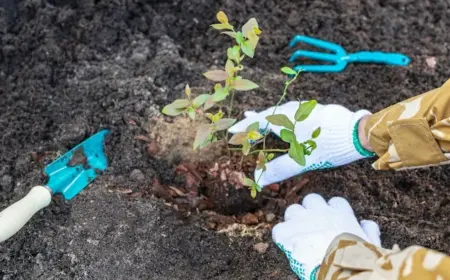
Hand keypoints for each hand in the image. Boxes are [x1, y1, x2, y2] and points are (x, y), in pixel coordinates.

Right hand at [228, 101, 372, 186]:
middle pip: (269, 114)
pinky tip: (290, 121)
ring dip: (271, 116)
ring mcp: (308, 109)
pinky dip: (285, 116)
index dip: (244, 127)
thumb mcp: (302, 161)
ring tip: (263, 120)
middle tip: (244, 121)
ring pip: (283, 111)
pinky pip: (295, 112)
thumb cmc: (328, 146)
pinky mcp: (319, 110)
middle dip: (256, 119)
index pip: (259, 122)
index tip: (232, 130)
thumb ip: (279, 170)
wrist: (359, 133)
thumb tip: (258, 181)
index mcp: (287, 120)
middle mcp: (295, 110)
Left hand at [272, 193, 380, 279]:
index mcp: (341, 213)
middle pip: (311, 200)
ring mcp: (302, 220)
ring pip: (293, 210)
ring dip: (294, 222)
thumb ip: (368, 230)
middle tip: (311, 228)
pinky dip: (282, 238)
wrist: (340, 269)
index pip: (335, 202)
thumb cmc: (358, 258)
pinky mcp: (288, 233)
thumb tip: (366, 223)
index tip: (332, 223)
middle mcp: (320, 211)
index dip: (333, 212)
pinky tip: (286, 247)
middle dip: (310, 211)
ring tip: (297, 237)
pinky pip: (279, 230)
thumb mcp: (371, 243)